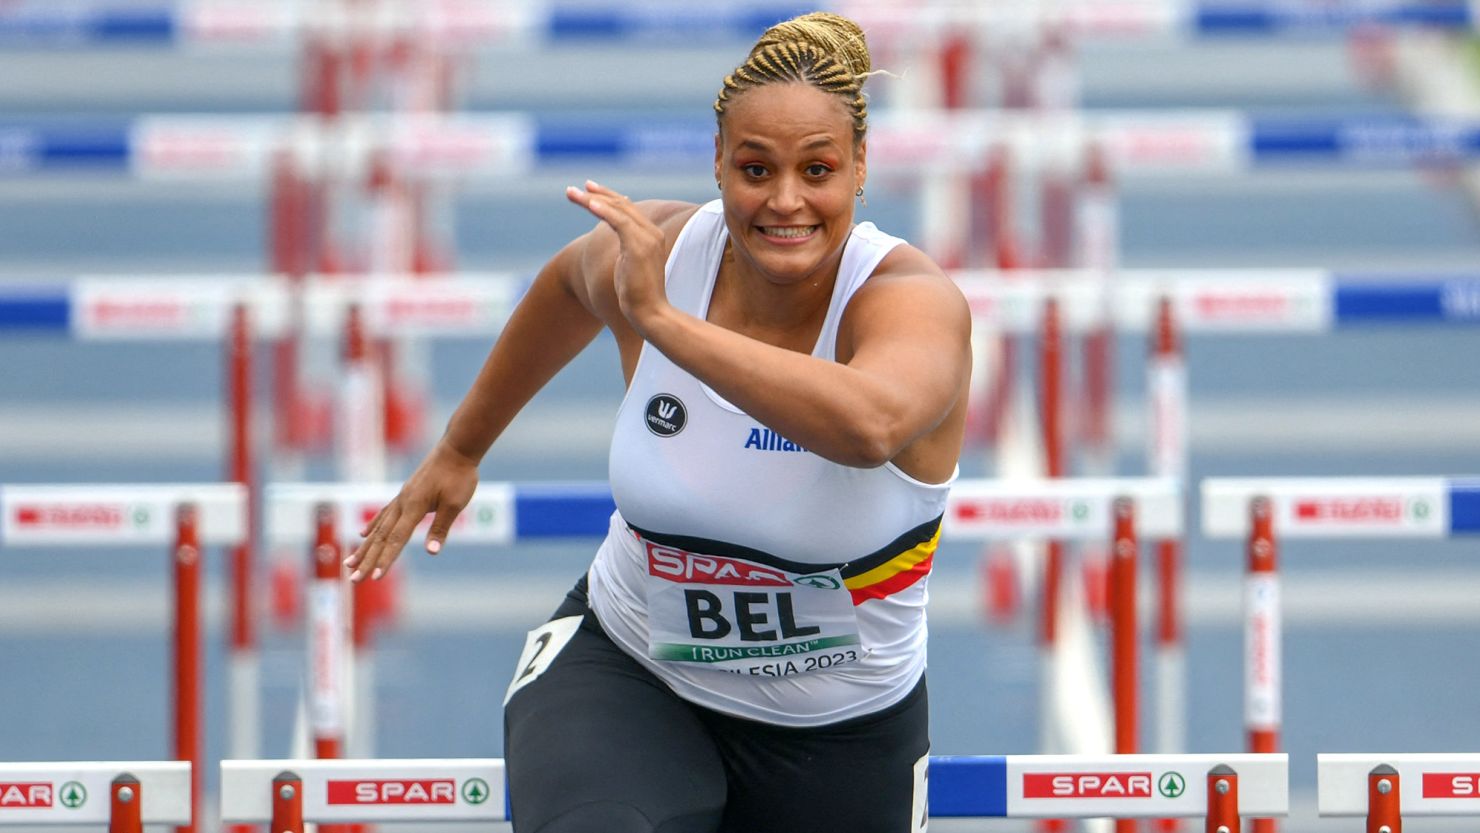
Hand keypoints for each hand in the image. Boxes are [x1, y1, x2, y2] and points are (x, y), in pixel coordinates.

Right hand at [345, 441, 478, 581]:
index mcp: (414, 506)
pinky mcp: (405, 494)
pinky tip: (364, 535)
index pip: (396, 539)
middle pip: (381, 537)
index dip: (385, 559)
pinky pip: (383, 514)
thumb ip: (441, 528)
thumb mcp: (455, 503)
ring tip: (349, 562)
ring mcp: (401, 498)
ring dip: (364, 547)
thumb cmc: (459, 476)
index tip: (374, 577)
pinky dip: (373, 526)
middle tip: (353, 579)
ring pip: (378, 528)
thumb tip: (431, 552)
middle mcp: (402, 503)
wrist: (457, 448)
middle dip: (367, 560)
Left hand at [566, 180, 668, 334]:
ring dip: (592, 200)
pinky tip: (589, 204)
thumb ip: (625, 249)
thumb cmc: (638, 296)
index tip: (588, 190)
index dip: (607, 197)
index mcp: (651, 236)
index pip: (628, 209)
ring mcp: (647, 238)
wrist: (650, 314)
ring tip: (572, 193)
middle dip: (596, 195)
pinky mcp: (639, 246)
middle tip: (572, 190)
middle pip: (621, 205)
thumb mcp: (629, 266)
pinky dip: (604, 211)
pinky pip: (619, 221)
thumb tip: (614, 242)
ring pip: (618, 209)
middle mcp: (652, 233)